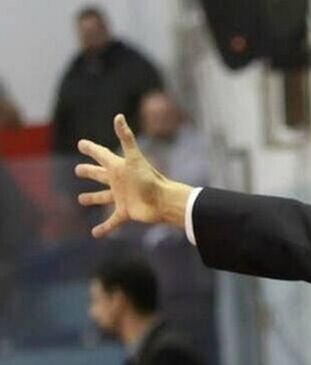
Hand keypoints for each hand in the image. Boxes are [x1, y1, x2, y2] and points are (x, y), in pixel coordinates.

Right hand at [76, 114, 191, 237]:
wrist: (163, 201)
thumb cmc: (149, 179)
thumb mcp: (134, 158)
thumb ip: (126, 138)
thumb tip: (118, 116)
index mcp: (119, 167)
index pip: (102, 155)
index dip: (92, 149)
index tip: (81, 144)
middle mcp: (119, 181)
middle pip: (100, 175)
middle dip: (90, 172)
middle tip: (77, 169)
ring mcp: (121, 197)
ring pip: (103, 197)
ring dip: (93, 198)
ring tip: (81, 199)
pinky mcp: (125, 212)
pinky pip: (111, 221)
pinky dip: (104, 228)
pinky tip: (94, 233)